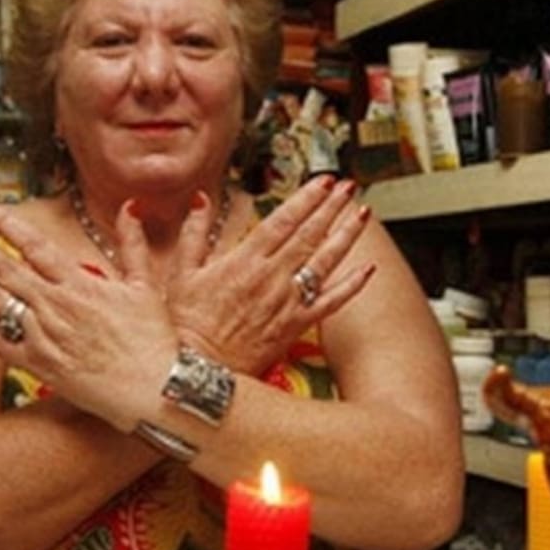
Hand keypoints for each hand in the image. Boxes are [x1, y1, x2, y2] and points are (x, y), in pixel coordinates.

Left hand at [0, 202, 175, 432]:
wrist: (157, 390)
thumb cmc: (156, 342)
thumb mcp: (147, 286)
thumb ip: (133, 244)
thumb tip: (131, 207)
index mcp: (80, 283)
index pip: (33, 244)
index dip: (4, 222)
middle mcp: (56, 306)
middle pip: (4, 267)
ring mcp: (44, 335)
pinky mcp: (39, 365)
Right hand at [156, 177, 375, 375]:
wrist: (198, 369)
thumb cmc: (188, 324)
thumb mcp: (181, 272)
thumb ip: (193, 232)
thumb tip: (201, 200)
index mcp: (244, 260)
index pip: (283, 220)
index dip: (306, 198)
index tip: (322, 181)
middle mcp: (271, 277)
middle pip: (309, 235)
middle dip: (331, 207)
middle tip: (348, 186)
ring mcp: (287, 301)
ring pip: (325, 262)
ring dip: (346, 235)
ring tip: (362, 213)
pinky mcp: (296, 325)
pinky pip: (331, 302)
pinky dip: (352, 285)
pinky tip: (367, 269)